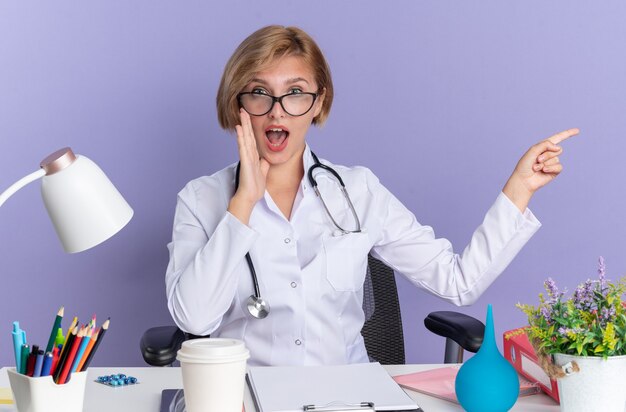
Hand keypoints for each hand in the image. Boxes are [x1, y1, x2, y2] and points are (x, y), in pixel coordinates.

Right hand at [227, 109, 269, 224]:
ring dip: (244, 125)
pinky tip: (240, 129)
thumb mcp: (263, 172)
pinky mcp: (246, 161)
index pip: (252, 138)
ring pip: (245, 138)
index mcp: (253, 156)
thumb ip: (263, 163)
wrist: (249, 196)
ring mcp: (246, 157)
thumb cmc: (254, 186)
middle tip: (243, 109)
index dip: (251, 127)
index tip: (249, 117)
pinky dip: (242, 137)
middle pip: (247, 135)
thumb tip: (265, 157)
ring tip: (241, 114)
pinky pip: (243, 147)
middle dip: (246, 122)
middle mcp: (249, 154)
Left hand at [503, 128, 578, 211]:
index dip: (568, 134)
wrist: (523, 180)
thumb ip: (546, 144)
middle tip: (536, 160)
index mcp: (543, 147)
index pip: (558, 138)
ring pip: (556, 159)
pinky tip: (543, 171)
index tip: (577, 130)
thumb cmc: (524, 165)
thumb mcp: (533, 150)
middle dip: (546, 154)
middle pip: (557, 149)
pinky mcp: (554, 171)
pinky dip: (550, 168)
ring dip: (545, 163)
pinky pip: (559, 166)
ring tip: (535, 167)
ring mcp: (552, 163)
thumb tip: (558, 147)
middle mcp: (548, 154)